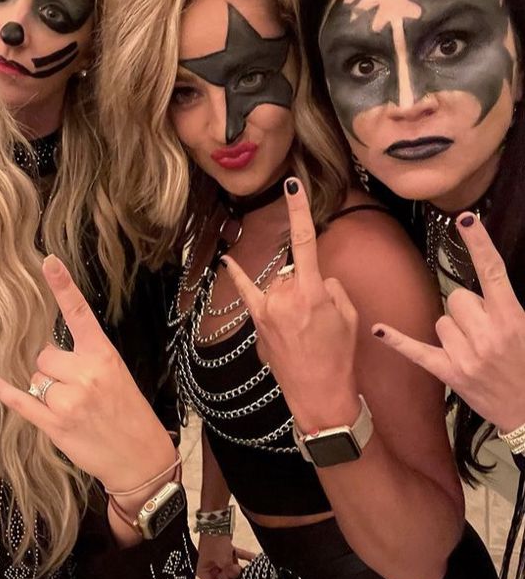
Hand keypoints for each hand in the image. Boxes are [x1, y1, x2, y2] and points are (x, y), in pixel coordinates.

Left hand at [0, 254, 175, 493]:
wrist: (140, 458)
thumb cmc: (129, 412)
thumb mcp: (117, 375)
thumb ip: (87, 358)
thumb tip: (48, 352)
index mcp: (104, 356)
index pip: (79, 314)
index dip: (63, 286)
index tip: (48, 261)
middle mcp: (86, 374)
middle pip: (45, 354)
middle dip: (52, 367)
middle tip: (74, 388)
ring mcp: (69, 401)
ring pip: (36, 378)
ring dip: (45, 389)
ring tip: (71, 408)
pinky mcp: (54, 425)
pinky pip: (19, 400)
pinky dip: (0, 388)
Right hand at [197, 533, 254, 578]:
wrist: (215, 519)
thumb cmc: (214, 541)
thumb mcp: (222, 560)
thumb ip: (231, 571)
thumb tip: (238, 574)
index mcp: (204, 572)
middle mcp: (211, 566)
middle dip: (234, 578)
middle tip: (238, 572)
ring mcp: (218, 558)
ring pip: (232, 569)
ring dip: (239, 568)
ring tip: (247, 568)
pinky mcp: (225, 549)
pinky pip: (236, 557)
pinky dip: (245, 558)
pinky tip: (255, 559)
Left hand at [221, 178, 358, 425]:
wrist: (319, 394)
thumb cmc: (339, 357)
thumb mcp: (349, 316)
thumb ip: (331, 287)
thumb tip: (316, 279)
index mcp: (312, 290)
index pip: (305, 240)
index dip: (298, 209)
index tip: (292, 184)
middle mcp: (284, 295)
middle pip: (294, 271)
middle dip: (306, 285)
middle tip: (317, 319)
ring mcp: (267, 309)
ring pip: (279, 285)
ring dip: (289, 296)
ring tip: (301, 329)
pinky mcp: (257, 323)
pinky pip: (246, 292)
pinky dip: (237, 275)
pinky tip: (227, 260)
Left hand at [373, 212, 524, 432]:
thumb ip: (505, 306)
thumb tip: (485, 285)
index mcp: (512, 318)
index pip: (493, 271)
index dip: (479, 243)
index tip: (465, 219)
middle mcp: (489, 333)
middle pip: (458, 297)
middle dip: (468, 309)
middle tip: (486, 332)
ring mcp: (467, 354)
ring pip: (441, 321)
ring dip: (454, 331)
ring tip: (475, 351)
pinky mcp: (450, 373)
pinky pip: (416, 350)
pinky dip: (398, 341)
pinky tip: (378, 329)